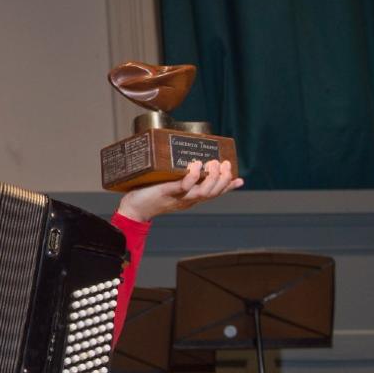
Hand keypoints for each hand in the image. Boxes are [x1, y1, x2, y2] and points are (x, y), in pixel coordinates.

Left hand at [116, 159, 242, 222]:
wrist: (133, 209)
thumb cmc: (150, 196)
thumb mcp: (169, 188)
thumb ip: (180, 179)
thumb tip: (188, 165)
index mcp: (191, 199)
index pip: (214, 194)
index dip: (228, 187)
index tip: (240, 179)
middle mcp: (188, 200)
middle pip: (213, 193)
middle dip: (223, 178)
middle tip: (225, 163)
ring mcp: (179, 197)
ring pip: (203, 191)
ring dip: (212, 177)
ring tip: (214, 163)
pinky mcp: (167, 192)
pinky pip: (184, 186)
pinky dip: (192, 176)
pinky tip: (195, 165)